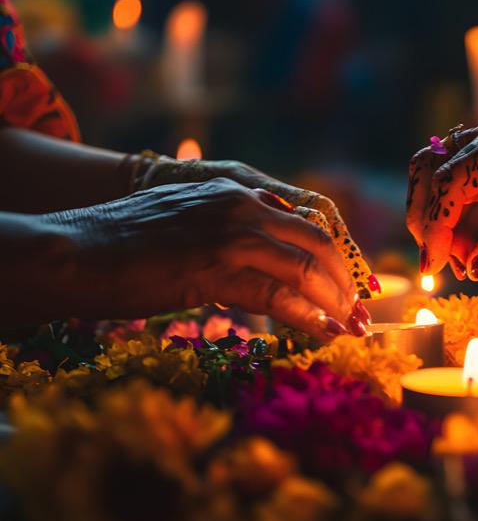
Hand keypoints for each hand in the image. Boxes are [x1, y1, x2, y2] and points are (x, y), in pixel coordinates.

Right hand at [40, 178, 369, 339]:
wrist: (77, 250)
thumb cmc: (129, 240)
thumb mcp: (193, 221)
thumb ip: (233, 231)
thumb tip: (267, 262)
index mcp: (238, 190)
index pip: (307, 219)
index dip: (335, 254)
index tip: (350, 281)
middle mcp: (242, 204)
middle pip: (318, 242)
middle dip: (344, 279)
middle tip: (357, 308)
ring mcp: (230, 234)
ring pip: (306, 268)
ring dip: (334, 301)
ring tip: (347, 325)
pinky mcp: (215, 269)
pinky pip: (278, 295)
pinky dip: (308, 316)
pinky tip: (324, 330)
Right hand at [406, 107, 477, 279]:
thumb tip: (475, 269)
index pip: (449, 183)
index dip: (436, 226)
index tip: (433, 267)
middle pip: (428, 174)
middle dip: (425, 220)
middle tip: (435, 264)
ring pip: (438, 183)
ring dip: (437, 222)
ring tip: (454, 263)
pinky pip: (460, 194)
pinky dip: (456, 223)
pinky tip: (466, 253)